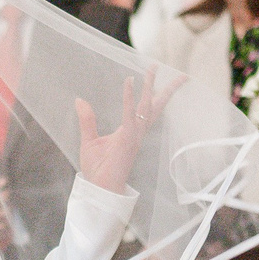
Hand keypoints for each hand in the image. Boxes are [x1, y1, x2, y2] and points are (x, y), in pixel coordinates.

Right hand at [0, 177, 14, 248]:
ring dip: (6, 218)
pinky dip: (2, 230)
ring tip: (5, 213)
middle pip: (4, 212)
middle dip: (8, 207)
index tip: (6, 192)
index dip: (6, 194)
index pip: (1, 198)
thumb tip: (5, 181)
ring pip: (2, 224)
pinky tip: (2, 225)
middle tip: (7, 203)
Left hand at [74, 73, 176, 192]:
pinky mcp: (127, 140)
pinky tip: (129, 82)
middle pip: (155, 106)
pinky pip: (129, 115)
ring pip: (146, 107)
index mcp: (130, 132)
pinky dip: (129, 98)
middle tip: (179, 74)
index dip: (151, 93)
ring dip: (150, 87)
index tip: (154, 76)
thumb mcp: (89, 140)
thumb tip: (79, 100)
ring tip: (153, 69)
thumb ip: (87, 120)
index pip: (145, 109)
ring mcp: (134, 136)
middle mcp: (136, 132)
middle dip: (167, 89)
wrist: (100, 190)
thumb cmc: (97, 170)